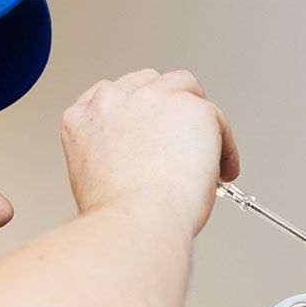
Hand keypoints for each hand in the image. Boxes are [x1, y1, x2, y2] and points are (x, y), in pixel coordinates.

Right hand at [59, 68, 239, 235]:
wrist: (136, 222)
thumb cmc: (117, 216)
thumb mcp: (90, 179)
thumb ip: (109, 155)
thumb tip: (139, 161)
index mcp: (82, 117)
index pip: (112, 95)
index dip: (136, 112)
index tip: (150, 129)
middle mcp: (112, 99)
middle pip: (150, 83)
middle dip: (167, 109)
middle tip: (182, 143)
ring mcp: (152, 99)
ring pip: (185, 89)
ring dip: (197, 119)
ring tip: (206, 156)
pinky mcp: (191, 108)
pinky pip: (216, 120)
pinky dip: (223, 148)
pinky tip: (221, 172)